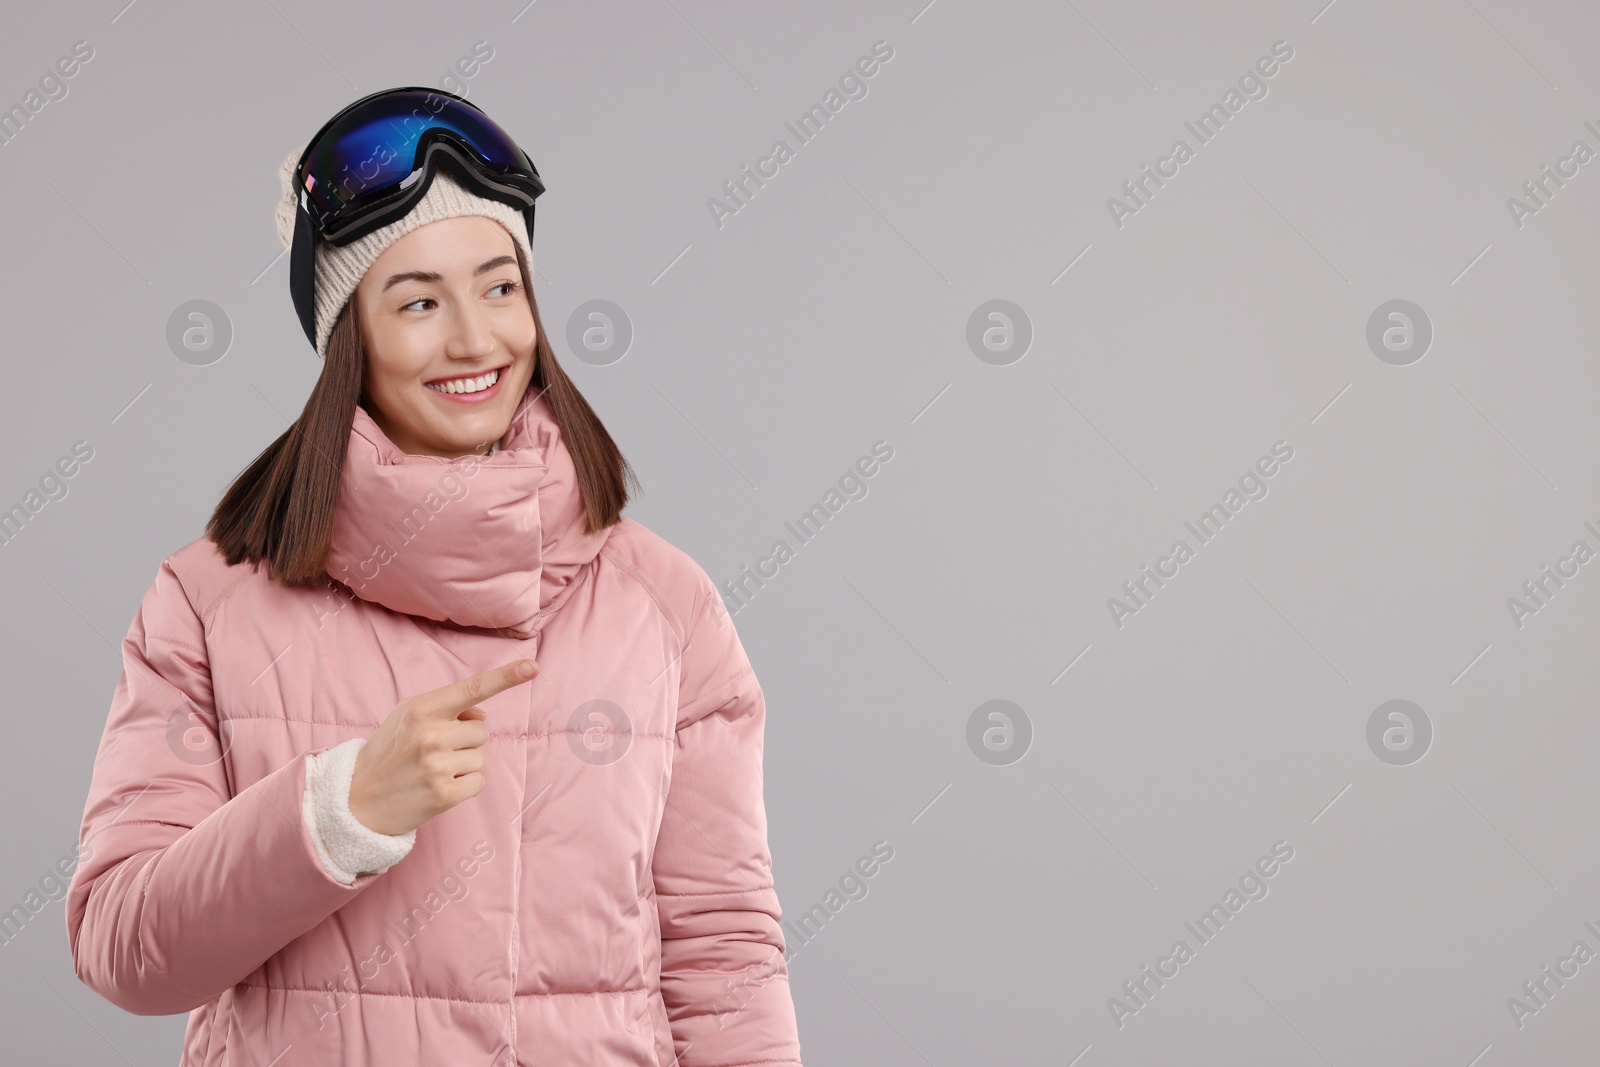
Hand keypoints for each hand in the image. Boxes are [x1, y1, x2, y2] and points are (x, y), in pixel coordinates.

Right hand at [347, 658, 538, 835]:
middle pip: (482, 731)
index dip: (505, 677)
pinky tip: (437, 788)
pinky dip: (464, 786)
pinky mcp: (445, 794)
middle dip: (464, 741)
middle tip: (432, 753)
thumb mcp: (407, 718)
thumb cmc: (389, 753)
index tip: (532, 667)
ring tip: (431, 771)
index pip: (472, 688)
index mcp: (421, 709)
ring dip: (462, 764)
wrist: (356, 799)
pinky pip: (478, 782)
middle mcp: (430, 734)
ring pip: (480, 756)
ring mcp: (437, 765)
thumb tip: (482, 716)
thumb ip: (445, 709)